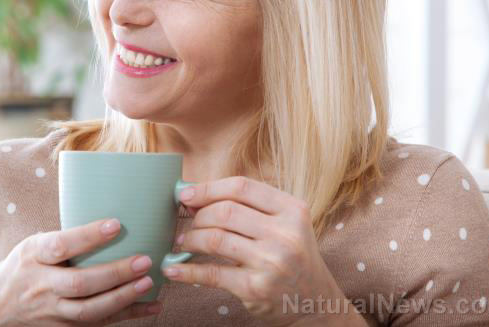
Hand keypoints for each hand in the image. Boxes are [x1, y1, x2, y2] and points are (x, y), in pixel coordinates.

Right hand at [0, 218, 162, 325]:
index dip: (88, 236)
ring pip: (90, 310)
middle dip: (115, 273)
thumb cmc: (21, 269)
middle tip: (144, 259)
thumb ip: (63, 240)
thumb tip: (111, 218)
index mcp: (32, 255)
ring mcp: (52, 311)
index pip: (60, 246)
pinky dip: (128, 316)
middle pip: (80, 283)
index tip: (116, 224)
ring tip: (148, 282)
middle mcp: (41, 285)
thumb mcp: (31, 246)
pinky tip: (152, 306)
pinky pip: (99, 324)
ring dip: (123, 297)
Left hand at [166, 176, 354, 326]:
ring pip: (214, 239)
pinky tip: (173, 268)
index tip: (185, 194)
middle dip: (197, 216)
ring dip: (191, 240)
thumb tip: (192, 195)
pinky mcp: (256, 288)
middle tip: (187, 223)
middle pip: (224, 211)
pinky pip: (211, 273)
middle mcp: (285, 234)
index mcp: (292, 210)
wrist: (315, 302)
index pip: (241, 187)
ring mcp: (271, 262)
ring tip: (184, 243)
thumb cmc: (291, 255)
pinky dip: (186, 270)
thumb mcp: (284, 223)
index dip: (207, 188)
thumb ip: (248, 206)